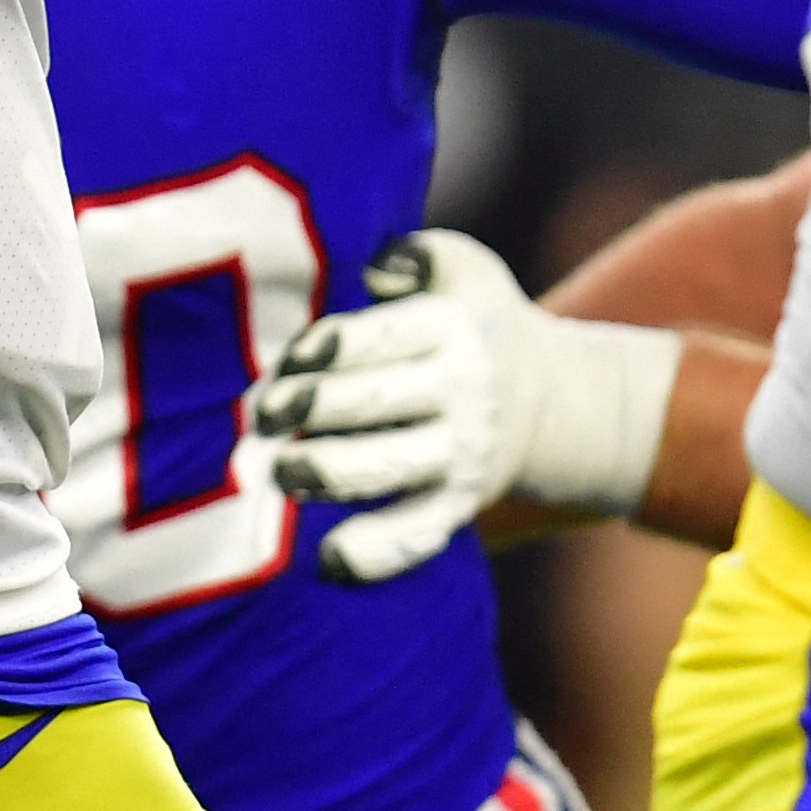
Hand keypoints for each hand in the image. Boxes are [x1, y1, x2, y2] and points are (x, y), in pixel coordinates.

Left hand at [253, 231, 535, 581]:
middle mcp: (459, 392)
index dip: (319, 348)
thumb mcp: (457, 264)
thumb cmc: (475, 317)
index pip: (375, 337)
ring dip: (321, 474)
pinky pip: (413, 538)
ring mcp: (458, 456)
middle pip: (368, 402)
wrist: (550, 398)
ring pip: (382, 471)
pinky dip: (370, 556)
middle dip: (304, 409)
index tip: (285, 358)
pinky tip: (326, 561)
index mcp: (450, 327)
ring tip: (279, 472)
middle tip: (259, 416)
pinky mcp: (456, 507)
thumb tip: (358, 258)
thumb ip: (406, 250)